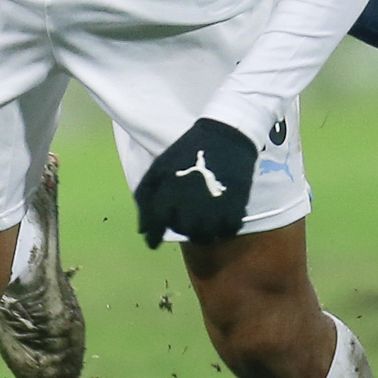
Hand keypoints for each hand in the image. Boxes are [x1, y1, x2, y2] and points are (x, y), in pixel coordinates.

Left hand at [132, 117, 257, 249]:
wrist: (225, 136)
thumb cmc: (187, 152)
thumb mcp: (159, 169)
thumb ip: (145, 199)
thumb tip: (142, 232)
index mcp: (169, 194)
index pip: (158, 225)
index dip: (155, 235)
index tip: (155, 241)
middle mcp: (190, 207)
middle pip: (183, 231)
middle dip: (182, 225)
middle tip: (186, 213)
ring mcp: (213, 209)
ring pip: (206, 235)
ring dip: (202, 229)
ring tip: (203, 215)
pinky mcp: (235, 208)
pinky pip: (227, 231)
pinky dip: (223, 227)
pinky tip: (220, 214)